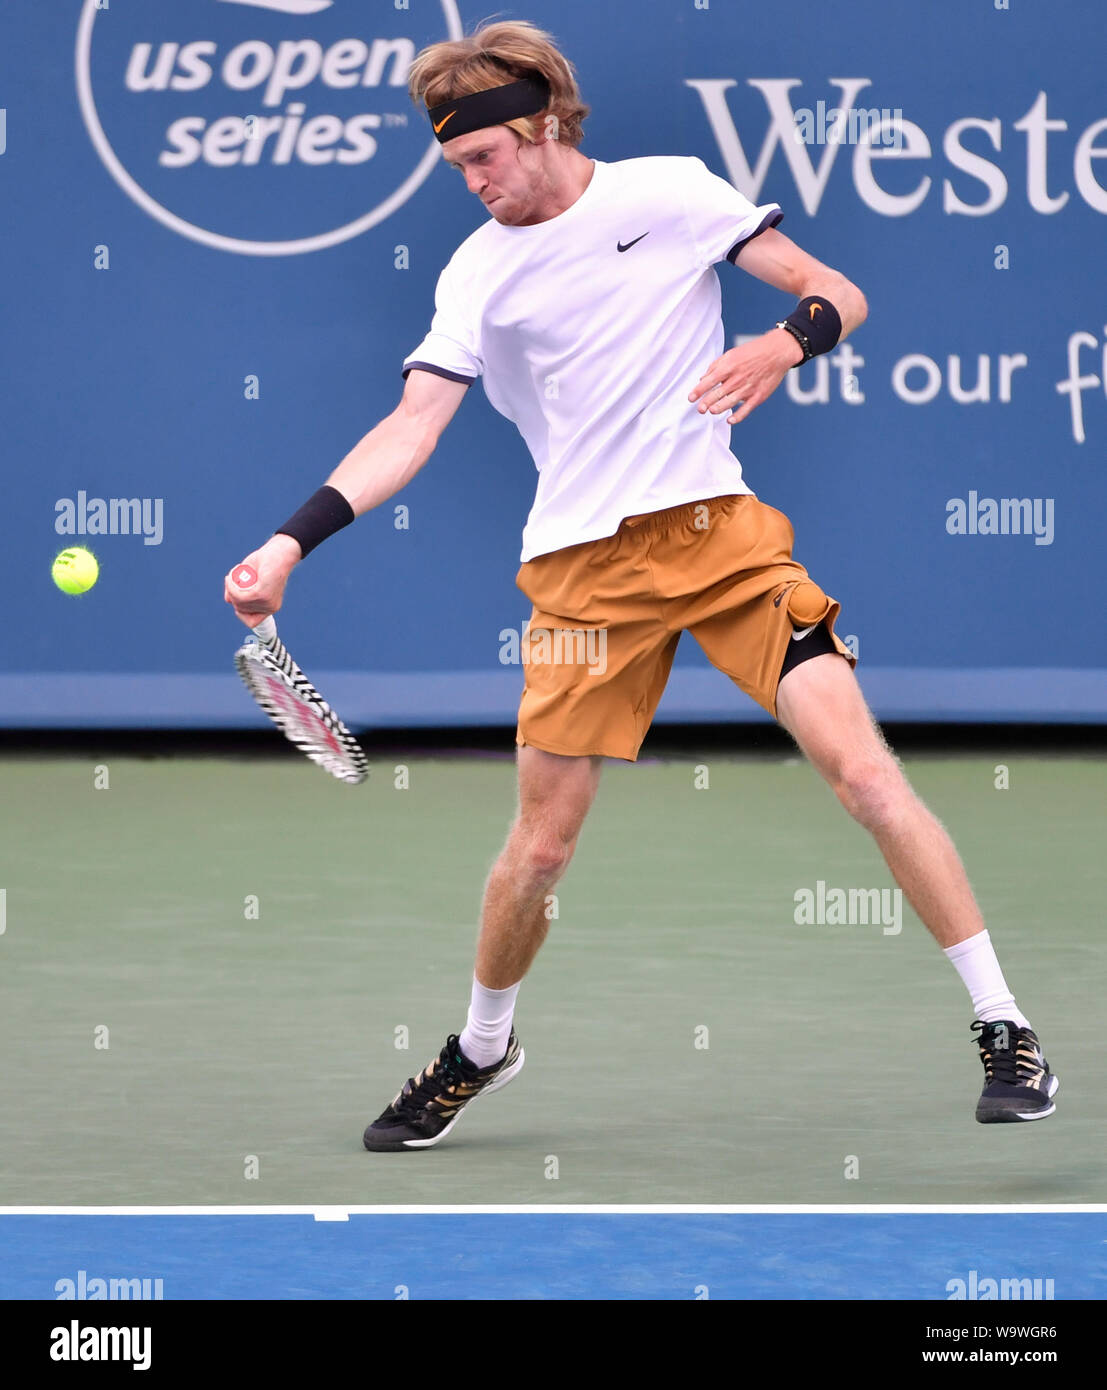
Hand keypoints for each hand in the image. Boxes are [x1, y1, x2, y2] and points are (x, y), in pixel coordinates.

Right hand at [224, 534, 301, 627]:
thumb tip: (229, 600)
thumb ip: (240, 591)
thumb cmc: (267, 563)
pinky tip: (231, 577)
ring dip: (230, 589)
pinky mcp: (262, 594)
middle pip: (241, 610)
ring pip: (239, 602)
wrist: (281, 552)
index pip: (252, 622)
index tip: (235, 597)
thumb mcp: (250, 579)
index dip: (240, 611)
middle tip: (232, 580)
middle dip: (232, 595)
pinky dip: (232, 586)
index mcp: (270, 606)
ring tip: (232, 575)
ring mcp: (266, 602)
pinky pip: (239, 595)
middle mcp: (270, 608)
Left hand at [688, 329, 803, 424]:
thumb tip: (702, 379)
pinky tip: (730, 420)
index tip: (690, 398)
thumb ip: (716, 366)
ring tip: (711, 411)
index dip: (698, 391)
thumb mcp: (731, 354)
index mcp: (729, 367)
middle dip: (706, 402)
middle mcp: (737, 378)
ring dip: (719, 408)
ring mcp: (748, 388)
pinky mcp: (758, 396)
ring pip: (730, 402)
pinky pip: (746, 409)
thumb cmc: (752, 352)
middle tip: (699, 409)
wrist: (777, 352)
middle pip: (718, 393)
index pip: (709, 381)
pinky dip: (738, 416)